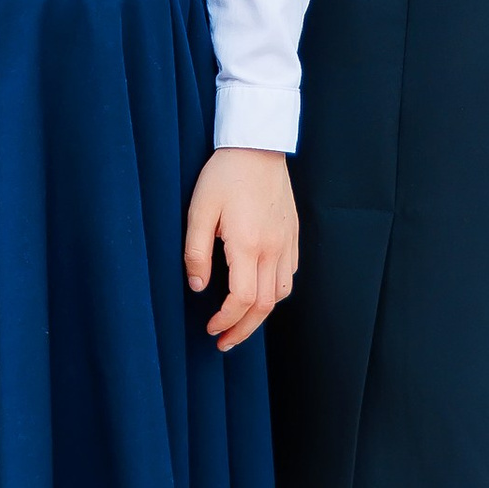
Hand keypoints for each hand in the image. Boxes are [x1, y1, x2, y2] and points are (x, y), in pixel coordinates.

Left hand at [184, 149, 299, 350]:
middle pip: (265, 305)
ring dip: (261, 314)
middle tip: (224, 342)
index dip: (226, 321)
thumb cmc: (224, 175)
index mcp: (248, 245)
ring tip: (240, 322)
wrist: (257, 145)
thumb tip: (198, 287)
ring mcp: (286, 242)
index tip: (211, 329)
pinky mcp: (292, 234)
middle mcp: (273, 248)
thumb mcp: (199, 210)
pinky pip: (289, 274)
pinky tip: (259, 291)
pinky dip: (275, 292)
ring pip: (281, 293)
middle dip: (244, 329)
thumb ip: (196, 252)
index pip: (242, 299)